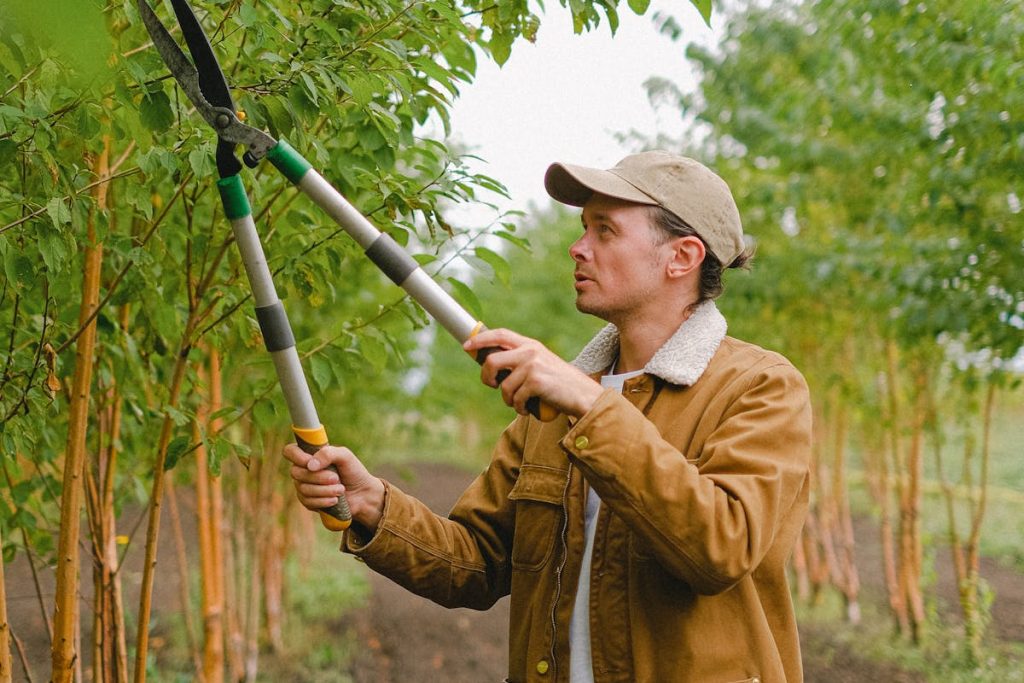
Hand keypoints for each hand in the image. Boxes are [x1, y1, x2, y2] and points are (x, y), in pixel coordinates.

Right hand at [282, 443, 385, 532]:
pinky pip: (307, 501)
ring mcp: (304, 486)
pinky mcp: (308, 502)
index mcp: (311, 455)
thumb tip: (310, 465)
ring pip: (303, 488)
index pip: (290, 451)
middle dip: (318, 477)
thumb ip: (328, 453)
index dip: (296, 456)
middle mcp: (304, 470)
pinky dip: (323, 501)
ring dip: (324, 490)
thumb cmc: (353, 472)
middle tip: (336, 478)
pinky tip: (335, 500)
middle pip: (296, 472)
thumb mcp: (345, 456)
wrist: (363, 494)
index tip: (310, 461)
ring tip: (340, 489)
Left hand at [463, 328, 603, 417]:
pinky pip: (515, 399)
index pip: (499, 334)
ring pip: (503, 386)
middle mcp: (530, 351)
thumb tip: (490, 366)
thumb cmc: (560, 384)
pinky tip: (528, 408)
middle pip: (491, 361)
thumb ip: (520, 360)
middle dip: (486, 377)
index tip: (467, 347)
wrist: (584, 395)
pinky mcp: (536, 382)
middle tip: (492, 386)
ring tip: (519, 403)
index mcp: (530, 344)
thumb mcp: (541, 364)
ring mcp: (533, 366)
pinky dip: (519, 408)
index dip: (480, 340)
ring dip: (508, 400)